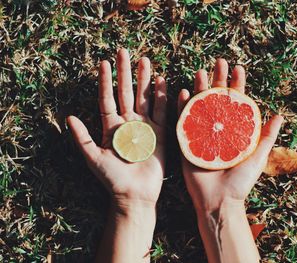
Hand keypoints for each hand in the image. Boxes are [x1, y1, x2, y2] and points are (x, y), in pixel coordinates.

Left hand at [67, 49, 166, 207]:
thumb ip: (82, 137)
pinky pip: (162, 112)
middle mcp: (128, 123)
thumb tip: (68, 116)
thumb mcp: (93, 158)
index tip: (104, 62)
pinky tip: (162, 82)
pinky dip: (162, 97)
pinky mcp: (160, 134)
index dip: (105, 81)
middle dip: (125, 73)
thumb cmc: (112, 179)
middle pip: (126, 93)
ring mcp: (145, 127)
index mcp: (111, 127)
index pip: (107, 98)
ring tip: (145, 61)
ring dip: (145, 80)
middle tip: (124, 52)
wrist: (134, 194)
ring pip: (144, 98)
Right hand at [177, 59, 282, 213]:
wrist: (219, 200)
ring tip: (199, 71)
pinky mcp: (187, 142)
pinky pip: (182, 121)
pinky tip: (182, 92)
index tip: (239, 68)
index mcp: (234, 131)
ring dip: (199, 88)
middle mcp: (217, 129)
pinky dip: (182, 106)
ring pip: (199, 106)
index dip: (237, 85)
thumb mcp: (257, 158)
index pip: (236, 103)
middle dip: (218, 80)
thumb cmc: (239, 182)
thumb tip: (280, 115)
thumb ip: (266, 137)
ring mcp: (201, 134)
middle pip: (217, 99)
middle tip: (218, 62)